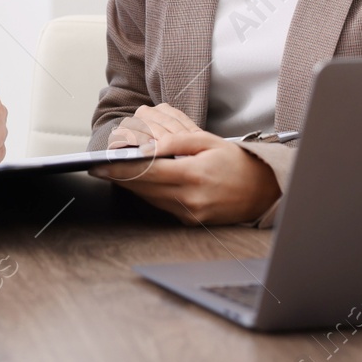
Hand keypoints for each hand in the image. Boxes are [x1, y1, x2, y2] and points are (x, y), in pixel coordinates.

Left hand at [90, 104, 279, 224]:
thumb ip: (177, 140)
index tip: (99, 165)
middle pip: (143, 187)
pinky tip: (138, 184)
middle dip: (118, 178)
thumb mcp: (208, 141)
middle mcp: (191, 198)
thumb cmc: (236, 163)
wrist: (263, 191)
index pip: (147, 171)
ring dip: (129, 186)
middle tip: (98, 168)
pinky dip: (147, 193)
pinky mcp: (191, 222)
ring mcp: (190, 214)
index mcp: (194, 175)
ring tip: (113, 174)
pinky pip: (161, 205)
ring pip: (149, 198)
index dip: (120, 168)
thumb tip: (149, 144)